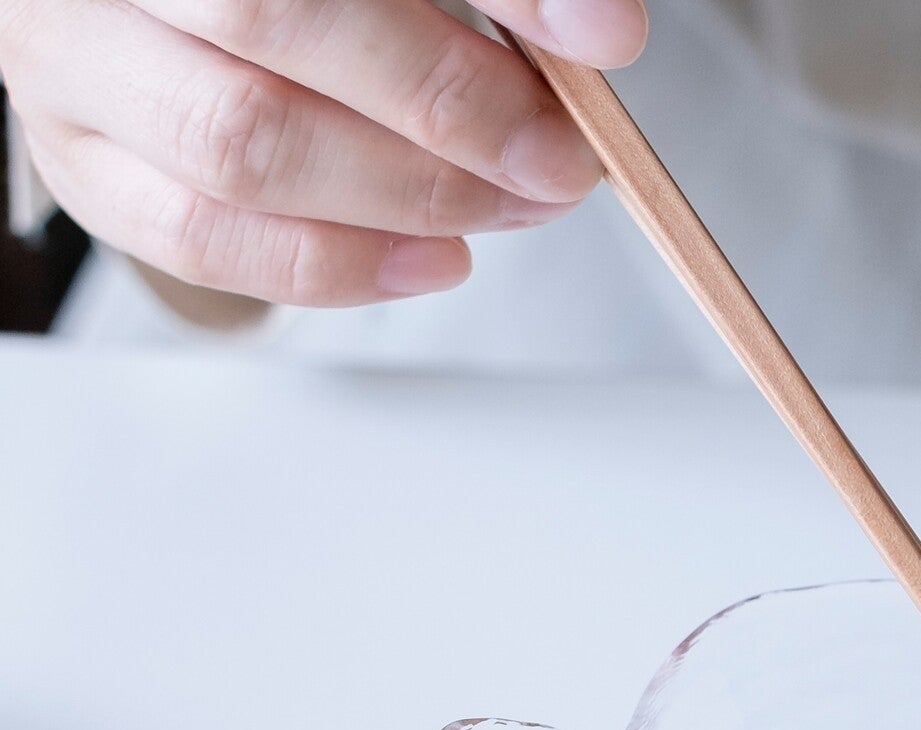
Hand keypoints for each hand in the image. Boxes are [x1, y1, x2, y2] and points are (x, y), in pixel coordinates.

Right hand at [0, 0, 646, 305]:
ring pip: (242, 146)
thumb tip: (602, 33)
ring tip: (512, 204)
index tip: (600, 39)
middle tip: (558, 154)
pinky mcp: (80, 157)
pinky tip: (436, 259)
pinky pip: (204, 238)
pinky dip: (339, 266)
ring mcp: (70, 52)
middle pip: (275, 23)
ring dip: (408, 196)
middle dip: (448, 107)